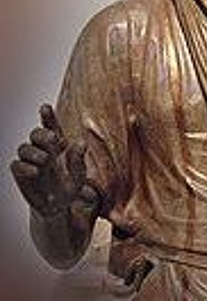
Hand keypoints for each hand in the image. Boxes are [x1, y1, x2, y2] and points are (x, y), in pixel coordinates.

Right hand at [10, 104, 89, 218]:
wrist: (58, 208)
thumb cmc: (70, 187)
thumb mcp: (79, 175)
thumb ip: (78, 159)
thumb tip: (81, 143)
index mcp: (58, 145)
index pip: (51, 127)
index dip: (47, 117)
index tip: (45, 107)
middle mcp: (43, 150)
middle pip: (36, 134)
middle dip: (42, 134)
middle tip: (53, 139)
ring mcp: (30, 162)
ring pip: (23, 148)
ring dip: (33, 151)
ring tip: (45, 159)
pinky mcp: (21, 174)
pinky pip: (16, 165)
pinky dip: (24, 167)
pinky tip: (35, 172)